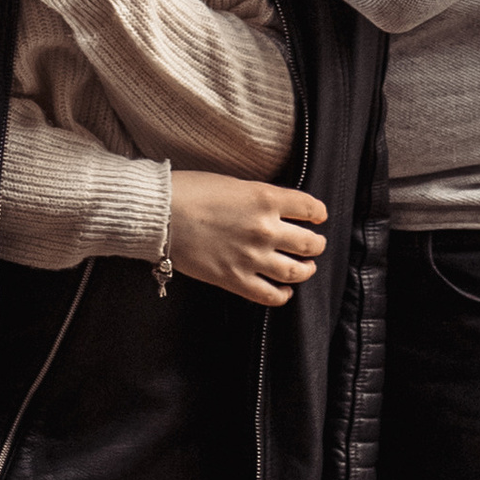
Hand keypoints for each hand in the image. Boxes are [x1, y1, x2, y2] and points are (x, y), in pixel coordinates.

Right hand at [167, 174, 328, 307]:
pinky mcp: (235, 279)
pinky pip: (271, 295)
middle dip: (317, 244)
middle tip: (315, 245)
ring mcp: (251, 257)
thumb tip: (275, 210)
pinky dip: (283, 294)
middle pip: (310, 243)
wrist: (160, 213)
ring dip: (306, 270)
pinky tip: (284, 290)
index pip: (311, 209)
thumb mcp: (234, 183)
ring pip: (296, 271)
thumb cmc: (190, 191)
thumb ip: (260, 198)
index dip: (319, 214)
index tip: (318, 217)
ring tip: (305, 267)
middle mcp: (265, 229)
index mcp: (266, 199)